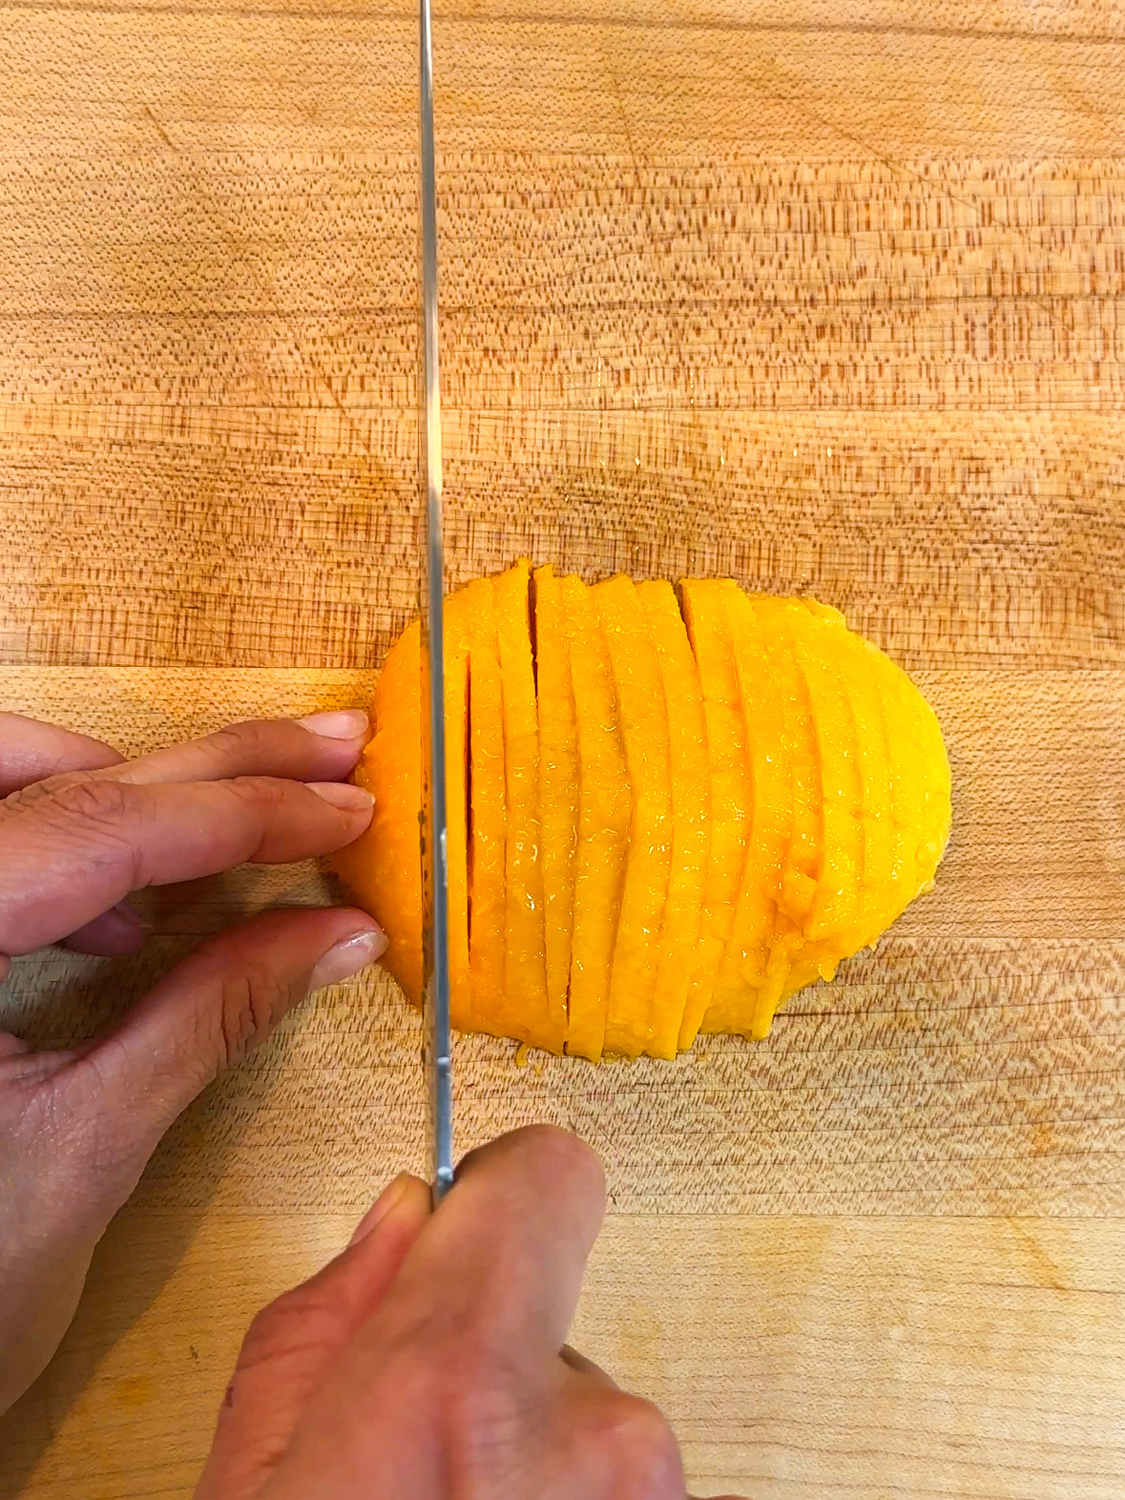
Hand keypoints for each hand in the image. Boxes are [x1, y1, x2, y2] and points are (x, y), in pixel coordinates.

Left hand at [0, 709, 383, 1414]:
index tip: (345, 807)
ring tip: (256, 824)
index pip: (101, 830)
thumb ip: (213, 1014)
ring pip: (20, 780)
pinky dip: (78, 840)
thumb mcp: (88, 1145)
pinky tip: (135, 908)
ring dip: (143, 791)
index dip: (242, 812)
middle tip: (334, 750)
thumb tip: (336, 933)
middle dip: (217, 766)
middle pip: (69, 785)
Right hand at [196, 1126, 745, 1499]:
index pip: (547, 1175)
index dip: (498, 1186)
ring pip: (586, 1403)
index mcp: (454, 1386)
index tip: (473, 1209)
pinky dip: (565, 1499)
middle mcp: (587, 1436)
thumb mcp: (252, 1482)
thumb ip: (322, 1321)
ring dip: (530, 1446)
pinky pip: (619, 1475)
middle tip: (423, 1445)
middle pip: (554, 1299)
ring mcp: (647, 1494)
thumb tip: (398, 1222)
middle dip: (491, 1350)